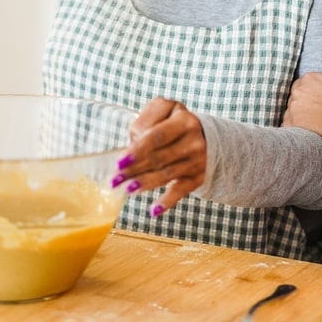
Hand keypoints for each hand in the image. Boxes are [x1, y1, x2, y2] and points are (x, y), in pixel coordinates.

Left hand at [113, 97, 205, 216]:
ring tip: (128, 189)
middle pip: (159, 158)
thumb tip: (130, 149)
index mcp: (183, 120)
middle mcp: (194, 141)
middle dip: (134, 170)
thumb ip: (145, 124)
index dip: (137, 150)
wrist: (207, 135)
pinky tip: (153, 210)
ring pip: (167, 174)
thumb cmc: (174, 122)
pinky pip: (181, 191)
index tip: (120, 161)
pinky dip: (167, 202)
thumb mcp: (163, 111)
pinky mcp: (198, 177)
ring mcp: (198, 160)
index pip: (157, 137)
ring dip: (145, 183)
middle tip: (115, 180)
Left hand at [282, 29, 321, 149]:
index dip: (314, 96)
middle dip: (305, 105)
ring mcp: (295, 108)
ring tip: (319, 123)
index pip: (303, 86)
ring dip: (300, 117)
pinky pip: (287, 126)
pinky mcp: (295, 125)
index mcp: (309, 78)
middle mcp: (299, 91)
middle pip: (296, 98)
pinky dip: (295, 129)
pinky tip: (311, 130)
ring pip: (291, 112)